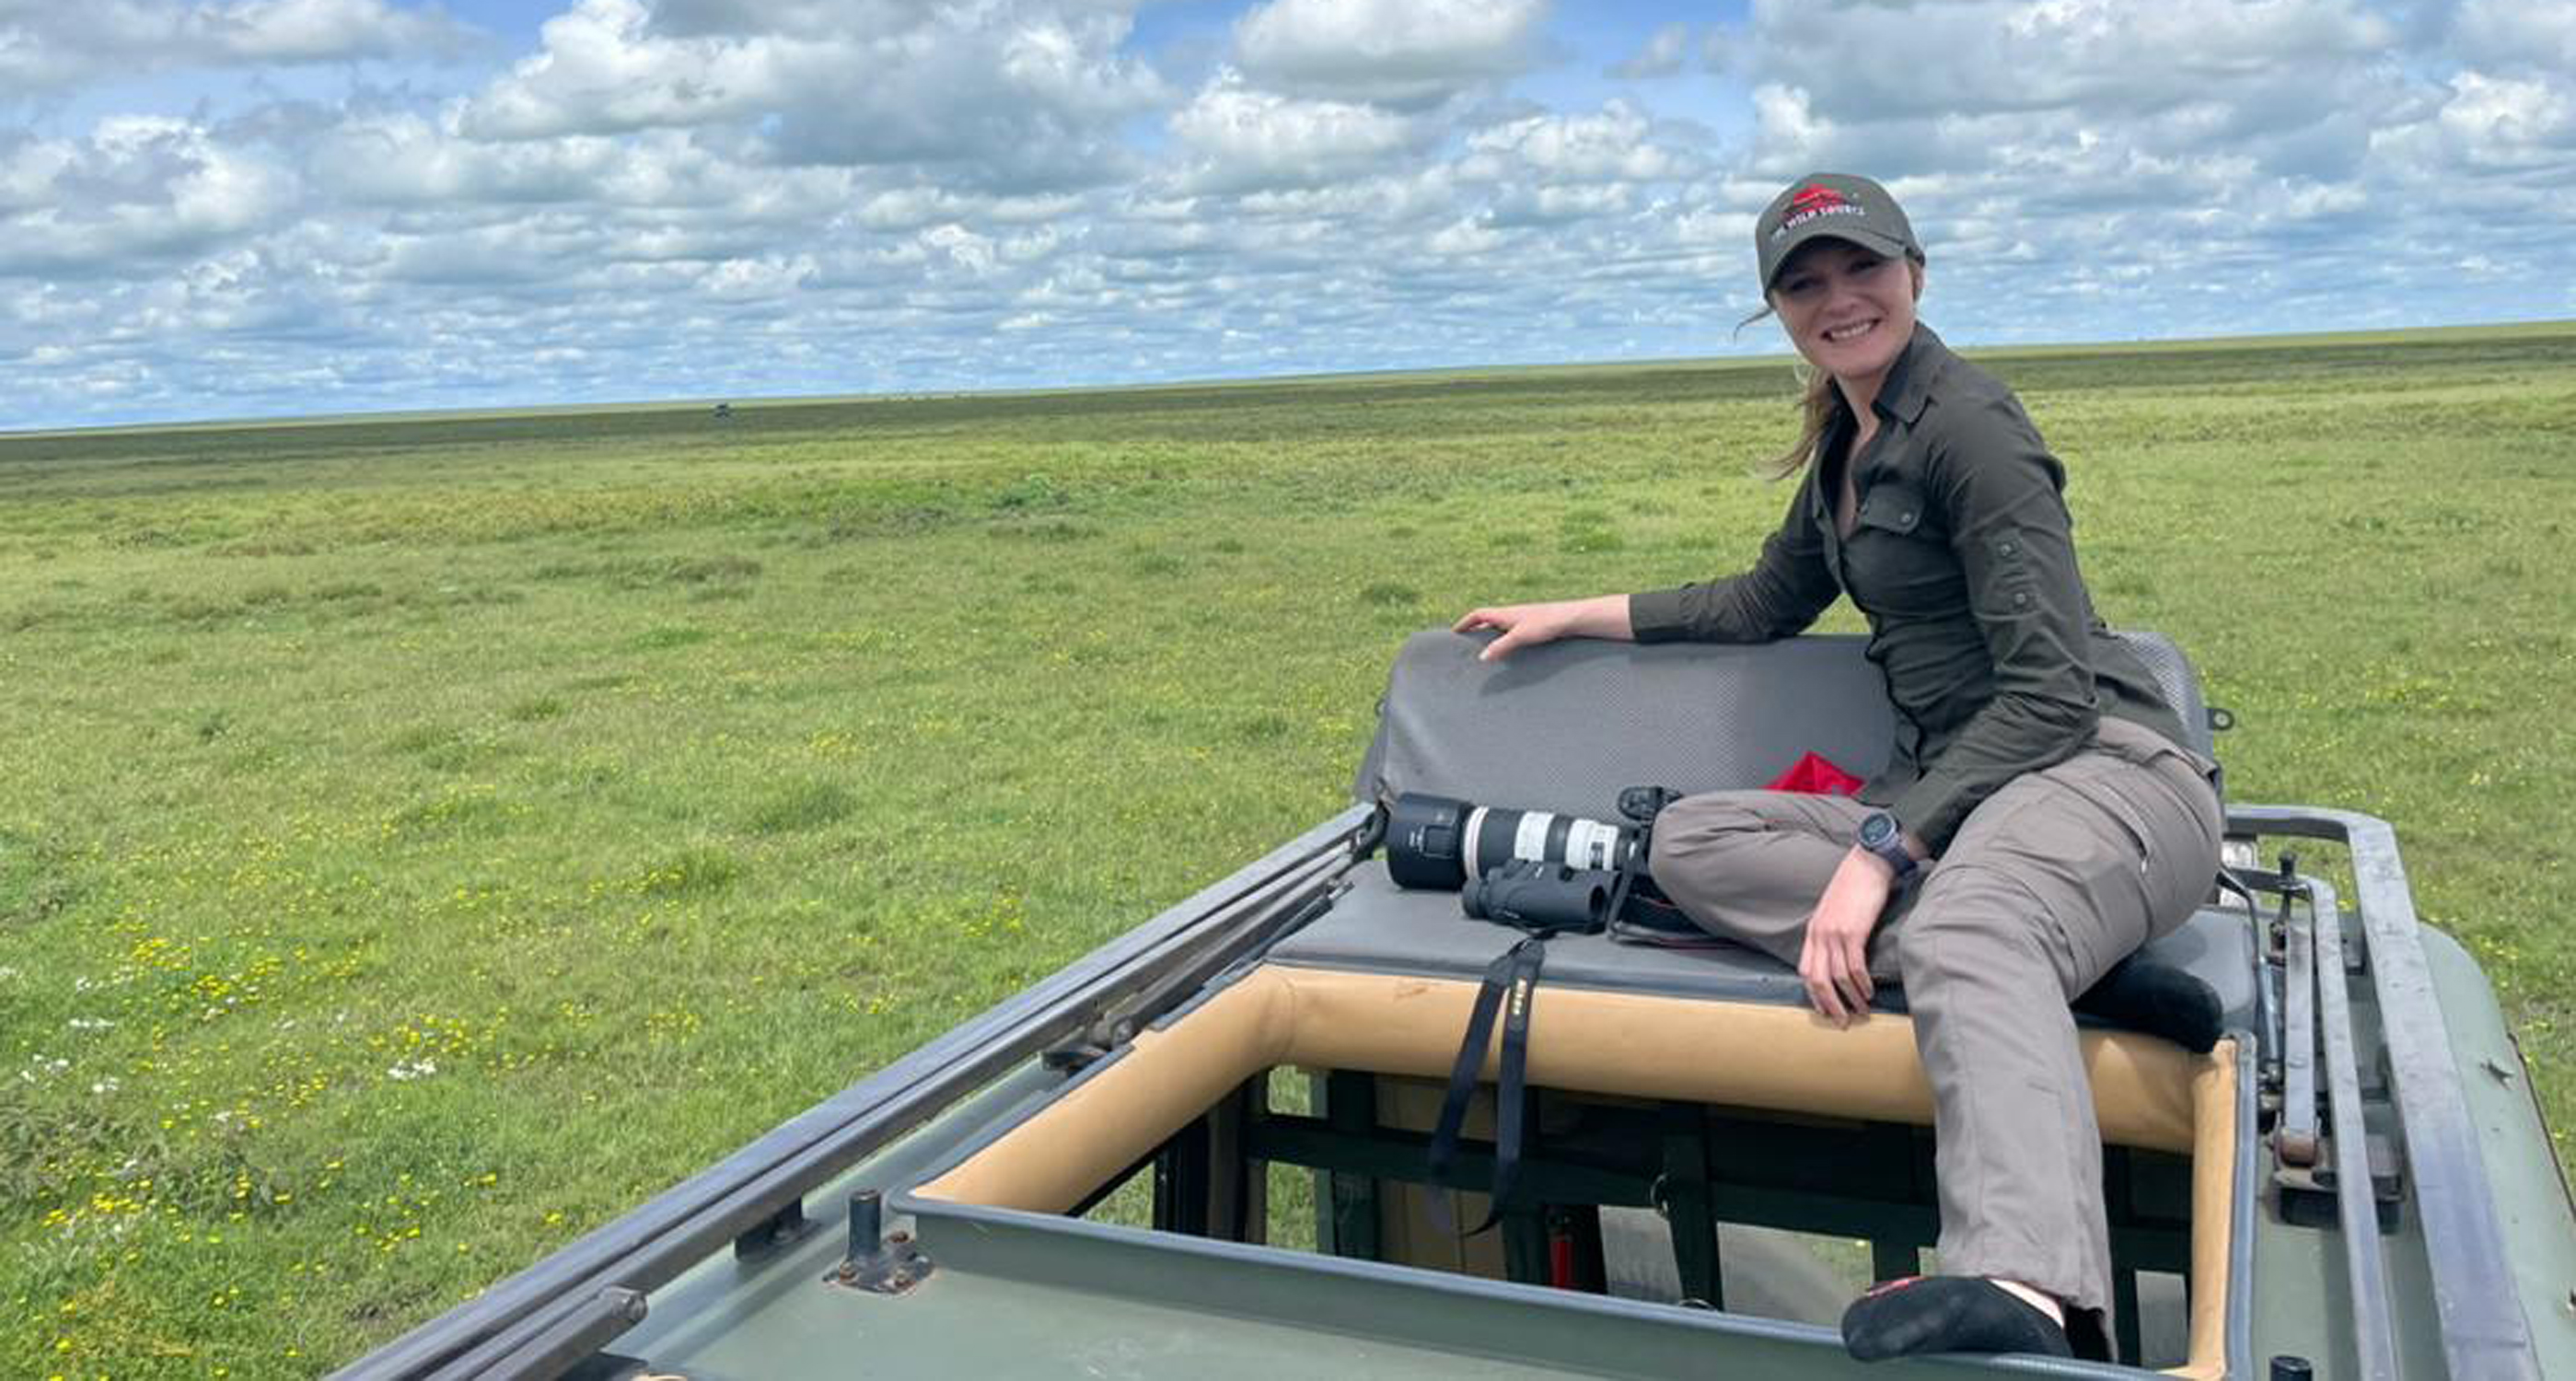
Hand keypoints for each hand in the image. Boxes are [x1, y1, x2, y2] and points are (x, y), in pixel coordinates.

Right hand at [1452, 595, 1627, 660]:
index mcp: (1504, 613)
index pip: (1477, 614)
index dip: (1464, 622)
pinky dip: (1502, 639)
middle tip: (1465, 642)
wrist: (1571, 619)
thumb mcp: (1520, 636)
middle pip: (1486, 620)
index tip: (1453, 632)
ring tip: (1483, 649)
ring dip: (1489, 634)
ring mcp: (1521, 619)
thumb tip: (1481, 658)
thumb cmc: (1546, 623)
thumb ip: (1501, 647)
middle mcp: (1511, 614)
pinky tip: (1508, 651)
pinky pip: (1510, 631)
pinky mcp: (1532, 626)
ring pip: (1499, 626)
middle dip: (1474, 629)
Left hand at [1799, 848, 1894, 1026]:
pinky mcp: (1853, 931)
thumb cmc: (1855, 886)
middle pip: (1817, 979)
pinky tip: (1868, 992)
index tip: (1826, 1010)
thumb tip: (1838, 956)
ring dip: (1850, 998)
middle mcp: (1819, 934)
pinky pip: (1854, 965)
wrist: (1868, 863)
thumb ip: (1831, 932)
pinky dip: (1861, 983)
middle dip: (1830, 1004)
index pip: (1805, 970)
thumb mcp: (1834, 911)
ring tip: (1862, 1011)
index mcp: (1812, 931)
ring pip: (1837, 977)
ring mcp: (1835, 933)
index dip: (1814, 994)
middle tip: (1842, 1021)